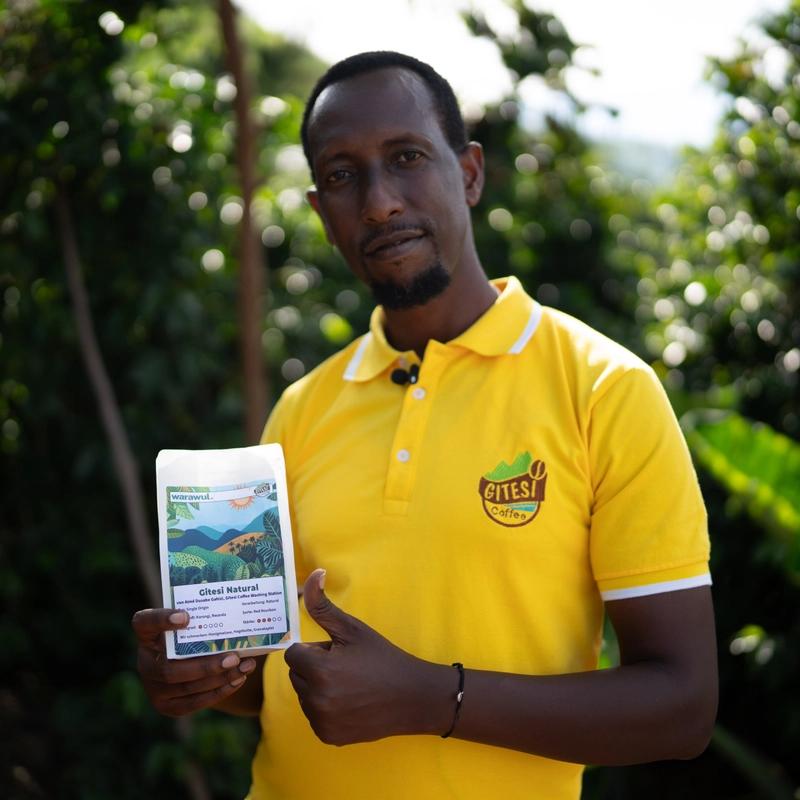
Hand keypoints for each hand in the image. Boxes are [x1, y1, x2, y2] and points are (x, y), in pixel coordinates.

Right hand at [131, 607, 257, 716]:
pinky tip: (238, 679)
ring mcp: (153, 687)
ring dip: (219, 679)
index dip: (161, 620)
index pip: (144, 622)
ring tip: (245, 667)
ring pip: (186, 688)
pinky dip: (219, 691)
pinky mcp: (166, 705)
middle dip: (205, 666)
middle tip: (234, 657)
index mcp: (147, 633)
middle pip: (168, 669)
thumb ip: (205, 617)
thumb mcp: (193, 622)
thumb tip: (241, 611)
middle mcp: (145, 661)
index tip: (186, 616)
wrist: (186, 660)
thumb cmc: (194, 633)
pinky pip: (194, 702)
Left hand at [284, 569, 453, 744]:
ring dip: (318, 688)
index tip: (337, 652)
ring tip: (351, 684)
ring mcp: (321, 721)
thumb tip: (313, 574)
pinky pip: (313, 715)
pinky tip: (351, 702)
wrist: (412, 697)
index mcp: (320, 670)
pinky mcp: (327, 736)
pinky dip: (326, 708)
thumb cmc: (382, 658)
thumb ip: (324, 606)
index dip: (315, 650)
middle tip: (346, 666)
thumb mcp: (353, 629)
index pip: (293, 654)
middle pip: (297, 675)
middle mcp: (316, 699)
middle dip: (315, 667)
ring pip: (304, 695)